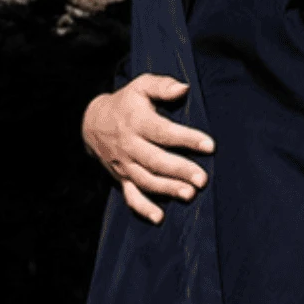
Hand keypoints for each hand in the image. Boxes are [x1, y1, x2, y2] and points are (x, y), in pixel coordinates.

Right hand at [82, 73, 214, 223]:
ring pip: (146, 180)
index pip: (163, 132)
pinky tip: (160, 217)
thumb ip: (162, 86)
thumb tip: (183, 88)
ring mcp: (124, 165)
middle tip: (203, 179)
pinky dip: (143, 208)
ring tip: (190, 194)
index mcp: (136, 122)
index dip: (186, 139)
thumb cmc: (126, 103)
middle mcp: (129, 145)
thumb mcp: (141, 86)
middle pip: (155, 160)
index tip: (209, 146)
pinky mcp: (121, 178)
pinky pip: (130, 196)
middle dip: (179, 170)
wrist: (93, 123)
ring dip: (167, 189)